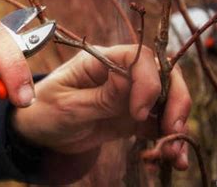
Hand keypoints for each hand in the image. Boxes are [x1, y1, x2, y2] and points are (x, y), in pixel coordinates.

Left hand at [12, 45, 190, 169]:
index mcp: (98, 61)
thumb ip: (101, 97)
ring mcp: (128, 95)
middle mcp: (119, 73)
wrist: (40, 131)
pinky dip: (168, 139)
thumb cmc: (44, 111)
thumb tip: (132, 83)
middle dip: (175, 100)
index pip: (137, 58)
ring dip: (176, 124)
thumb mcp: (67, 106)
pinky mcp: (131, 116)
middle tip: (175, 129)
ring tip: (175, 153)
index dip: (147, 82)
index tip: (139, 112)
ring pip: (165, 100)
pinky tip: (173, 157)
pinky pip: (156, 123)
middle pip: (161, 74)